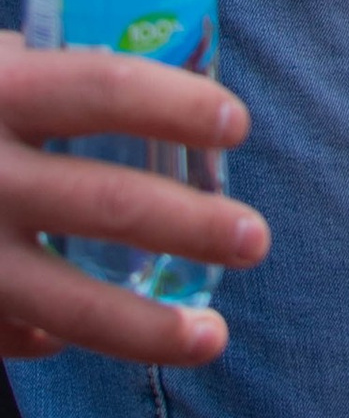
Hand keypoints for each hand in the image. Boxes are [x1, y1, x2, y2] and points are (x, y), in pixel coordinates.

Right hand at [0, 40, 265, 363]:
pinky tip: (90, 335)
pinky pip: (16, 334)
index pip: (102, 88)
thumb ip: (61, 79)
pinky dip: (57, 338)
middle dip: (191, 226)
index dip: (175, 105)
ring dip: (147, 328)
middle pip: (104, 206)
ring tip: (213, 337)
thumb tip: (180, 102)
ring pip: (65, 304)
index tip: (238, 124)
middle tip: (255, 239)